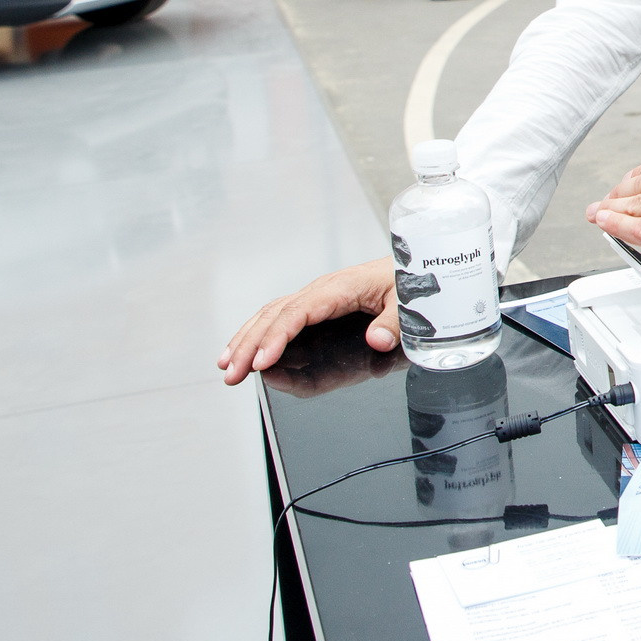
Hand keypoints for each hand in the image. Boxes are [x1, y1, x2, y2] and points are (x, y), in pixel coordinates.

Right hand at [217, 258, 396, 384]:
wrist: (414, 265)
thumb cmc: (408, 280)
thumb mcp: (409, 301)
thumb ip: (394, 322)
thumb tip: (376, 340)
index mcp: (340, 288)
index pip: (299, 313)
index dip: (277, 337)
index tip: (261, 361)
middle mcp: (322, 291)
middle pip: (275, 316)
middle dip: (250, 345)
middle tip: (232, 375)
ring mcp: (316, 297)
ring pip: (271, 315)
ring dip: (246, 340)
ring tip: (226, 366)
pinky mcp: (317, 304)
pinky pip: (281, 316)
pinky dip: (258, 332)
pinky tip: (245, 350)